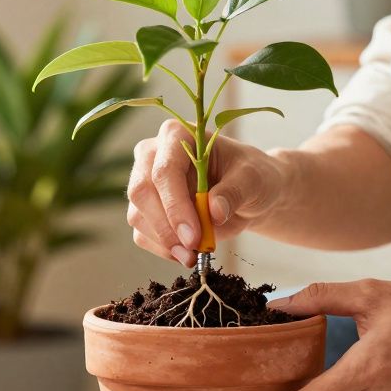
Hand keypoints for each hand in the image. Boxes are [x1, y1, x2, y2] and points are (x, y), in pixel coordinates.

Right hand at [127, 119, 288, 266]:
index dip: (175, 206)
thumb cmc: (250, 176)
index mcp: (177, 136)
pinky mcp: (145, 209)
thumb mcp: (252, 180)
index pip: (164, 171)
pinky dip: (163, 249)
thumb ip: (234, 192)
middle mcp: (152, 155)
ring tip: (194, 255)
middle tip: (192, 250)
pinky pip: (142, 234)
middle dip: (166, 227)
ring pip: (138, 215)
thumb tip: (214, 212)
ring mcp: (144, 182)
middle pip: (142, 192)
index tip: (194, 237)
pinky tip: (187, 253)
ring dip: (165, 242)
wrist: (248, 192)